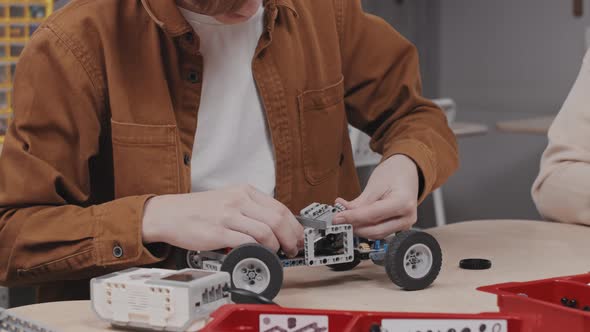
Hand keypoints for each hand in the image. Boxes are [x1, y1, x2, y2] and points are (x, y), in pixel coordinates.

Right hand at [142, 185, 303, 256]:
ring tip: (275, 254)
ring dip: (276, 247)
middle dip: (291, 238)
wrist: (169, 214)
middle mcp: (239, 200)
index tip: (298, 238)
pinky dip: (258, 251)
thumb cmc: (198, 210)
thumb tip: (275, 227)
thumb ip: (250, 209)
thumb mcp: (228, 200)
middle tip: (292, 249)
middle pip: (278, 219)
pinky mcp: (218, 232)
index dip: (294, 226)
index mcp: (244, 191)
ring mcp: (229, 215)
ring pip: (266, 231)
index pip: (280, 207)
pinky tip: (258, 255)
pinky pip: (247, 243)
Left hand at [333, 154, 419, 238]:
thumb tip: (342, 215)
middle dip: (355, 227)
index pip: (373, 216)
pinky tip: (355, 219)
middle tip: (339, 220)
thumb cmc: (394, 174)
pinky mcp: (399, 227)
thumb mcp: (374, 185)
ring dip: (359, 228)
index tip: (338, 218)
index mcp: (404, 203)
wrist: (407, 172)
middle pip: (375, 231)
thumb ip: (358, 203)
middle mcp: (407, 217)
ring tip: (346, 218)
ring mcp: (405, 224)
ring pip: (377, 234)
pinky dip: (366, 226)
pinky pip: (380, 231)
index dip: (352, 218)